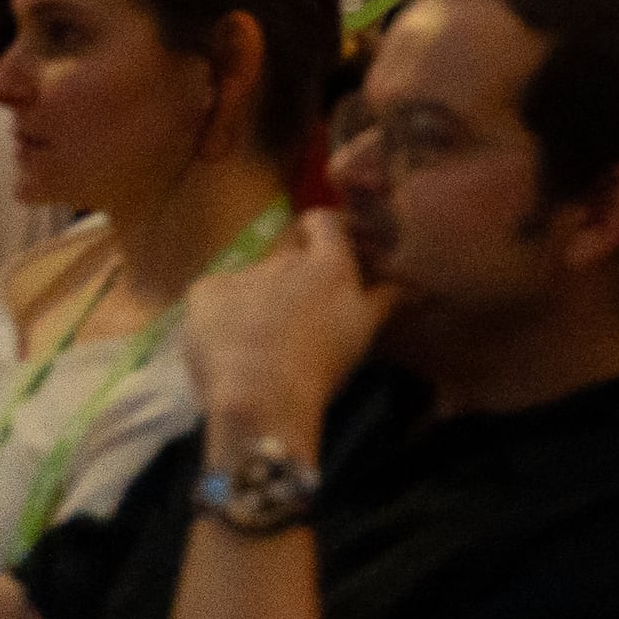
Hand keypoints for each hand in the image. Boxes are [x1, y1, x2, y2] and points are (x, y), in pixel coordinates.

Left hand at [181, 204, 398, 455]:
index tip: (325, 250)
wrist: (260, 396)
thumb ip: (386, 299)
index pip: (324, 222)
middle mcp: (285, 258)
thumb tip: (415, 283)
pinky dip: (221, 315)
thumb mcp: (364, 332)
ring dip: (257, 302)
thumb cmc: (322, 364)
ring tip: (258, 345)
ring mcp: (241, 272)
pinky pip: (215, 297)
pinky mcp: (204, 292)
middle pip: (287, 256)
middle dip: (291, 279)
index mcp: (328, 263)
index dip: (321, 231)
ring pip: (251, 282)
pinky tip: (226, 346)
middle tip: (295, 317)